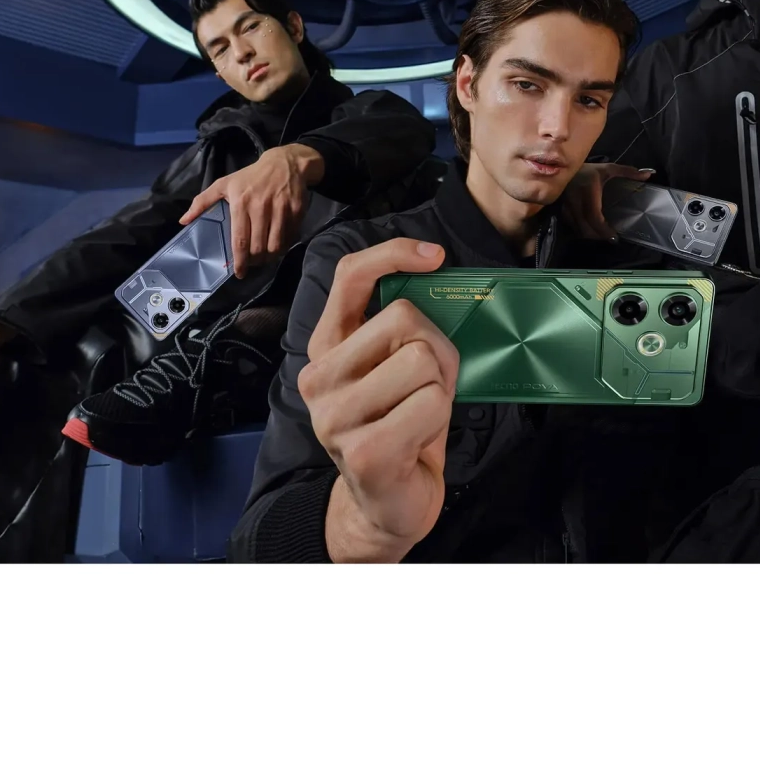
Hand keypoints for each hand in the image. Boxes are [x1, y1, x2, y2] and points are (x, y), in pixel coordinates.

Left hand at [179, 142, 324, 277]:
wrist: (286, 163)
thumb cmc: (251, 176)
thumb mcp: (224, 183)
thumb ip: (202, 202)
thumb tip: (183, 221)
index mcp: (241, 203)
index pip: (240, 240)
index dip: (240, 261)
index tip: (239, 273)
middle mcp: (261, 207)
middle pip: (259, 247)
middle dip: (255, 261)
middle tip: (252, 262)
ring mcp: (281, 209)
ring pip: (275, 245)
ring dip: (270, 256)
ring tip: (265, 256)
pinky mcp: (296, 211)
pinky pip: (290, 237)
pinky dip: (283, 246)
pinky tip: (277, 244)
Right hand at [298, 238, 457, 562]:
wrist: (388, 504)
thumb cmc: (401, 425)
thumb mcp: (396, 368)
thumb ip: (402, 329)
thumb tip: (436, 279)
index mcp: (326, 347)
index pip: (350, 277)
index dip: (393, 254)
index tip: (433, 256)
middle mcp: (319, 377)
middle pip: (403, 318)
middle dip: (436, 346)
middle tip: (431, 384)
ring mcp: (335, 416)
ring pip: (421, 360)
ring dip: (440, 386)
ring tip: (422, 413)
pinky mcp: (362, 451)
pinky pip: (431, 404)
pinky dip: (441, 418)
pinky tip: (418, 442)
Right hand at [561, 163, 654, 240]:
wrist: (561, 167)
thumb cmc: (589, 170)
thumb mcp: (608, 169)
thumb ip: (628, 172)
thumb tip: (649, 174)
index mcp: (588, 192)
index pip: (594, 217)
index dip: (603, 230)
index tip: (614, 237)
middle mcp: (575, 201)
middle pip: (585, 228)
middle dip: (598, 236)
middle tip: (611, 239)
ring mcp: (567, 207)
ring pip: (578, 229)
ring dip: (590, 235)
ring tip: (602, 236)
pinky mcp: (562, 210)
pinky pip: (572, 226)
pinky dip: (582, 231)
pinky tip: (591, 230)